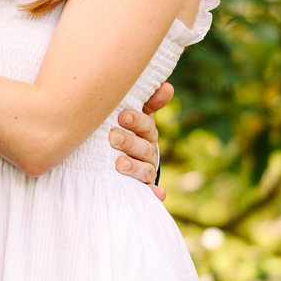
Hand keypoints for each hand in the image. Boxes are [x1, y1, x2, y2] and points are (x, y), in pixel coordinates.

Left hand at [111, 81, 173, 200]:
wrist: (114, 158)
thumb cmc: (123, 130)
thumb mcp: (132, 114)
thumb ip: (146, 101)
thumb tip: (168, 87)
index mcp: (146, 133)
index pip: (146, 126)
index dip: (136, 120)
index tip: (122, 115)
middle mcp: (148, 152)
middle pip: (143, 148)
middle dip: (129, 142)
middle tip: (113, 137)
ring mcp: (145, 171)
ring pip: (144, 170)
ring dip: (134, 167)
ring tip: (119, 164)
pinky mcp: (141, 188)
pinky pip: (150, 193)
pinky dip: (156, 194)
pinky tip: (158, 194)